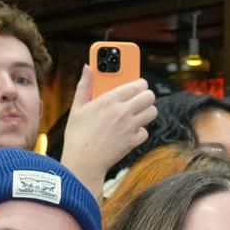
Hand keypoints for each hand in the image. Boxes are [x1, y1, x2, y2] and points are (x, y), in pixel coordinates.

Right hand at [60, 65, 157, 198]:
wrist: (83, 162)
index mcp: (109, 100)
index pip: (137, 84)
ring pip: (152, 112)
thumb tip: (88, 67)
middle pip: (149, 96)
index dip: (140, 83)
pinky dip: (140, 131)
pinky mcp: (133, 141)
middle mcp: (122, 111)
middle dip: (146, 95)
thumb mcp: (77, 107)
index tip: (137, 84)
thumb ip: (84, 85)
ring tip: (136, 113)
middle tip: (139, 99)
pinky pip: (146, 131)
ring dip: (146, 111)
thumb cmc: (77, 135)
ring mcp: (130, 127)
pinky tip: (130, 131)